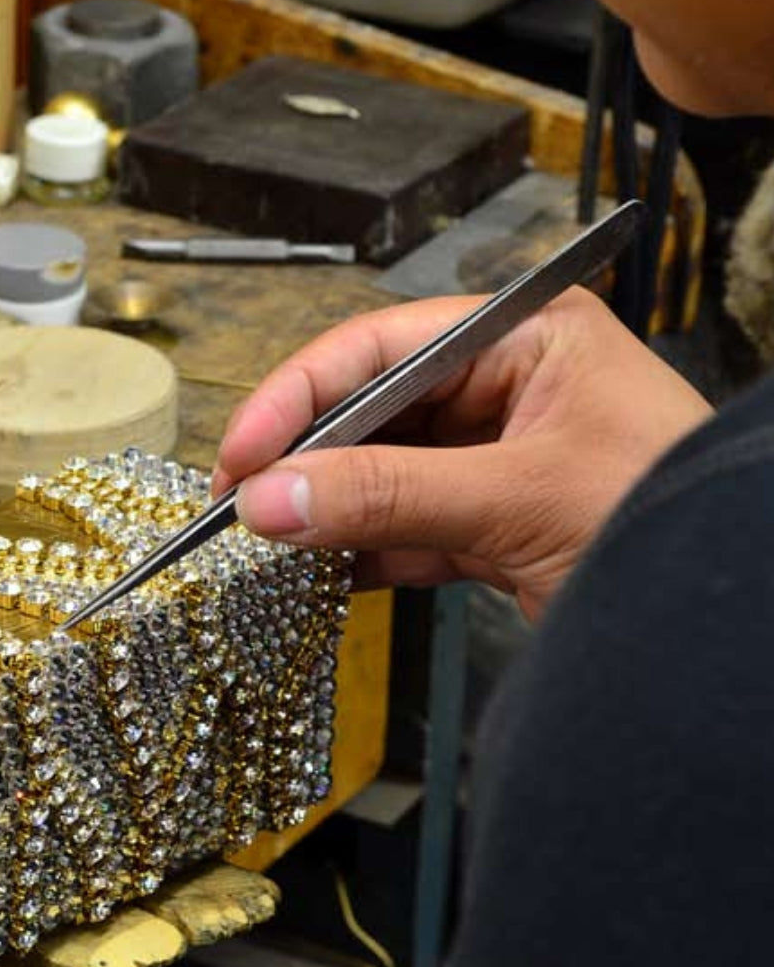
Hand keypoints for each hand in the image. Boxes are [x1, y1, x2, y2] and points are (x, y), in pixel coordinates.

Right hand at [213, 288, 710, 618]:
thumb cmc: (671, 523)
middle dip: (306, 459)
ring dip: (327, 510)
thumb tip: (273, 497)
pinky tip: (318, 569)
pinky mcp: (491, 525)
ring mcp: (495, 460)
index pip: (381, 348)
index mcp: (524, 339)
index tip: (243, 452)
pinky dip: (361, 553)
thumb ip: (387, 494)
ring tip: (267, 541)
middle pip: (372, 411)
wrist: (734, 627)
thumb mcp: (519, 498)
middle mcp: (505, 389)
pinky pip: (404, 528)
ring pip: (381, 474)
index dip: (299, 395)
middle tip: (241, 504)